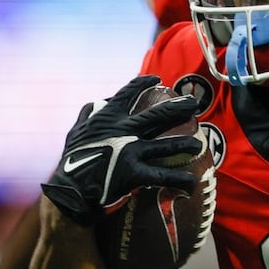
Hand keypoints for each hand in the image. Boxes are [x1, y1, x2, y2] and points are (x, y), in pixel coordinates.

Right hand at [40, 75, 202, 225]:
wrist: (70, 189)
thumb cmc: (72, 160)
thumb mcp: (75, 132)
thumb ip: (87, 116)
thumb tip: (96, 103)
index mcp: (107, 118)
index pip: (127, 94)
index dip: (143, 84)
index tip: (157, 79)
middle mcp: (122, 131)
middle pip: (156, 115)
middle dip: (178, 108)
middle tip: (194, 104)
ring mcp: (129, 151)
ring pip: (165, 145)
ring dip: (185, 144)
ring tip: (198, 144)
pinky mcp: (134, 173)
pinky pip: (163, 176)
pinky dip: (179, 179)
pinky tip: (191, 182)